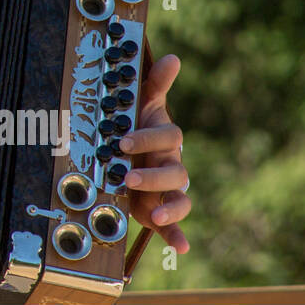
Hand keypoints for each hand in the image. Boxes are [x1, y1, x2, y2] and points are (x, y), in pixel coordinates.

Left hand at [118, 53, 190, 252]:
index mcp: (166, 138)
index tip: (123, 140)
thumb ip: (155, 84)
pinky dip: (178, 235)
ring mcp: (167, 189)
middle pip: (175, 171)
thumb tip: (174, 57)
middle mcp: (170, 163)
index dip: (148, 137)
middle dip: (153, 175)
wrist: (132, 152)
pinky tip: (181, 247)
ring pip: (179, 197)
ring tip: (155, 213)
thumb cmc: (137, 124)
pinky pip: (174, 224)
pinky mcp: (159, 209)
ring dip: (169, 206)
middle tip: (128, 177)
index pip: (168, 136)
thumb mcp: (142, 103)